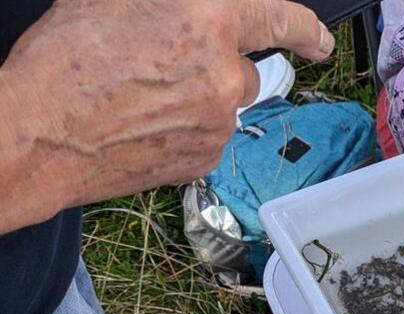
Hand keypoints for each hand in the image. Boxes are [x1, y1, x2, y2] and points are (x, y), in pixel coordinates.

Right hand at [0, 0, 333, 232]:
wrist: (37, 138)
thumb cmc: (64, 62)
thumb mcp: (114, 0)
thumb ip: (172, 3)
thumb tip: (201, 11)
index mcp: (206, 21)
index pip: (280, 17)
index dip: (305, 28)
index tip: (319, 41)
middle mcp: (223, 74)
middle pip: (245, 69)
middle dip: (217, 67)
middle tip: (165, 69)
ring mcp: (217, 122)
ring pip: (226, 105)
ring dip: (200, 101)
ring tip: (144, 99)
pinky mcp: (204, 158)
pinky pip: (210, 137)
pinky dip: (187, 131)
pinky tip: (145, 126)